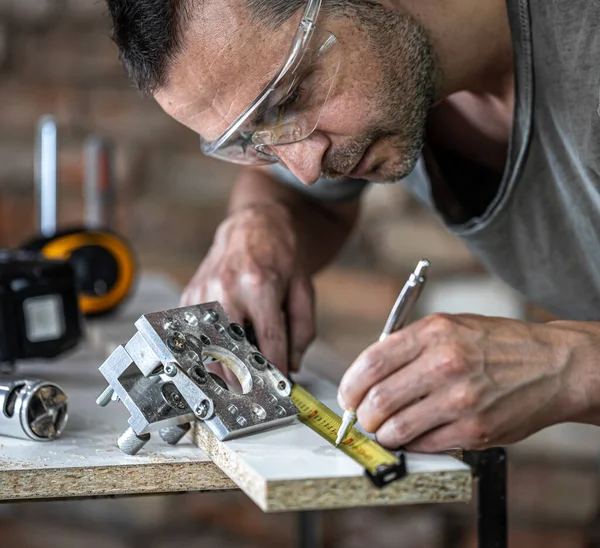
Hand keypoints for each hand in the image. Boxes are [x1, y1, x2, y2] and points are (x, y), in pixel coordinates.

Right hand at [180, 203, 314, 377]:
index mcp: (260, 285)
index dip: (276, 372)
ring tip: (239, 381)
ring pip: (208, 349)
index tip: (280, 389)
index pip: (268, 343)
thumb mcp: (304, 289)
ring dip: (223, 371)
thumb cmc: (281, 257)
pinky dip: (207, 352)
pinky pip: (194, 336)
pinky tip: (222, 356)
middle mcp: (226, 289)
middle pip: (232, 352)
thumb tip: (292, 365)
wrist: (253, 227)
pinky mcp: (190, 296)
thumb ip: (302, 330)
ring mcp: (203, 292)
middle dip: (245, 380)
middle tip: (257, 393)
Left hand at [337, 313, 591, 451]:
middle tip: (364, 417)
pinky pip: (425, 445)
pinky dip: (411, 444)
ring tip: (387, 429)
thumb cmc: (497, 344)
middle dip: (363, 415)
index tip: (347, 396)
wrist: (552, 365)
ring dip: (384, 434)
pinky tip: (415, 435)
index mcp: (433, 333)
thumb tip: (368, 374)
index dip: (350, 385)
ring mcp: (460, 400)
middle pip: (378, 400)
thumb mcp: (450, 326)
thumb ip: (408, 345)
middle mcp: (444, 364)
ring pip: (396, 429)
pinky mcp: (475, 430)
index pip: (371, 362)